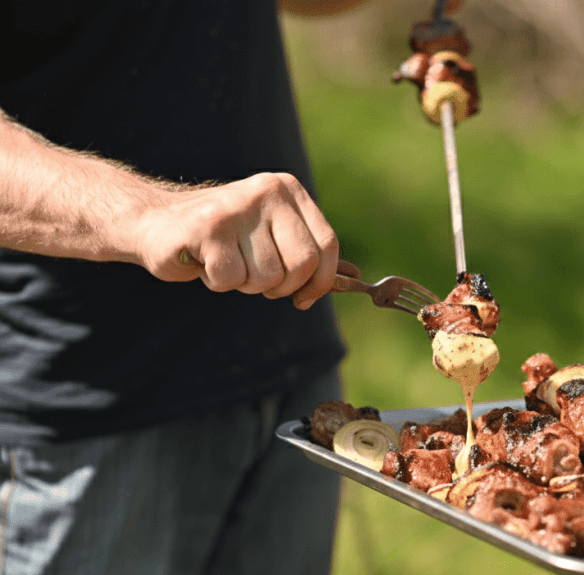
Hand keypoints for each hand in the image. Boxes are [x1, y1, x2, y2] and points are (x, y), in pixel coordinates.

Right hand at [135, 172, 339, 309]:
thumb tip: (354, 278)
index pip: (327, 244)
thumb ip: (309, 253)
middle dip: (281, 287)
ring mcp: (237, 208)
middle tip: (255, 279)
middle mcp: (267, 192)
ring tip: (224, 262)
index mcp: (288, 191)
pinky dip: (217, 282)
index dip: (322, 281)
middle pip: (301, 264)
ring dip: (244, 284)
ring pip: (266, 277)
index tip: (305, 299)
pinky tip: (204, 262)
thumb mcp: (270, 236)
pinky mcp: (207, 227)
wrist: (154, 223)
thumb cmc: (221, 238)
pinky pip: (231, 279)